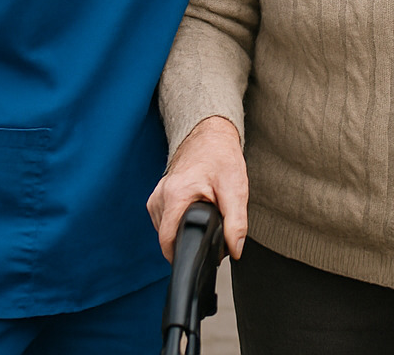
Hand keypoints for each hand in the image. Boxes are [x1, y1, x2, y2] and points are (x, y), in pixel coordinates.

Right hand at [148, 116, 248, 261]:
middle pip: (167, 236)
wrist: (210, 135)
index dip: (182, 255)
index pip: (168, 239)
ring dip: (182, 230)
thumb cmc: (221, 157)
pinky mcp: (159, 196)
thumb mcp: (235, 190)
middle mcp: (161, 195)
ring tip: (203, 216)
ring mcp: (157, 195)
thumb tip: (235, 250)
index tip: (198, 258)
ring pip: (165, 229)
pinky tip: (193, 212)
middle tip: (210, 229)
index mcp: (175, 195)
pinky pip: (164, 220)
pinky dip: (178, 221)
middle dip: (187, 241)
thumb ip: (236, 222)